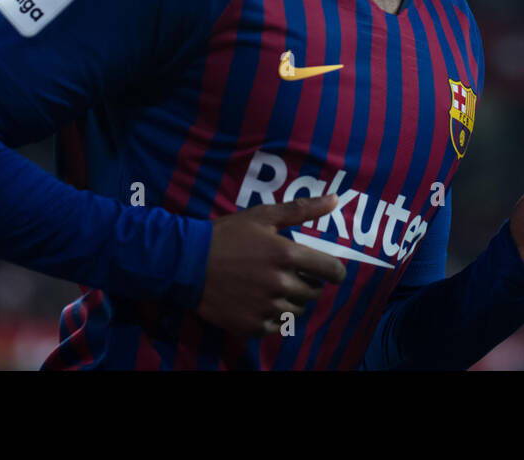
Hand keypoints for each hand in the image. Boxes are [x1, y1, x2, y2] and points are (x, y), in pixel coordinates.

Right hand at [195, 194, 347, 335]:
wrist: (187, 263)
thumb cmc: (227, 235)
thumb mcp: (263, 215)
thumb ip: (302, 209)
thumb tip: (336, 199)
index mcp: (287, 255)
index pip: (331, 271)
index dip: (335, 272)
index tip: (329, 272)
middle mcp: (280, 283)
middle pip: (314, 292)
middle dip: (308, 282)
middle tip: (290, 273)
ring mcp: (265, 306)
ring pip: (296, 310)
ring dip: (292, 300)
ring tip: (273, 286)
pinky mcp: (251, 325)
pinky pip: (276, 325)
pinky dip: (273, 316)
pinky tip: (259, 301)